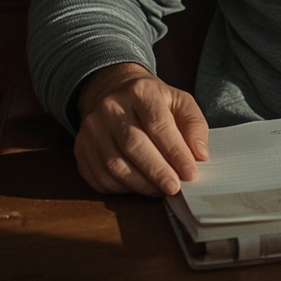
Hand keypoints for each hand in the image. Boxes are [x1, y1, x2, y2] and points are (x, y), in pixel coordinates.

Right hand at [72, 62, 210, 195]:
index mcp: (140, 91)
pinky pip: (99, 176)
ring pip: (114, 164)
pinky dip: (121, 187)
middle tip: (175, 188)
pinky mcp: (80, 147)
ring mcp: (91, 128)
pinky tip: (138, 187)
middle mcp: (110, 107)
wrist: (114, 92)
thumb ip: (194, 125)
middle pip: (133, 145)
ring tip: (160, 190)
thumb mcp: (180, 101)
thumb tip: (200, 154)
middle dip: (157, 171)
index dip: (176, 152)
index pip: (158, 124)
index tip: (190, 173)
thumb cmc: (153, 102)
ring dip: (140, 184)